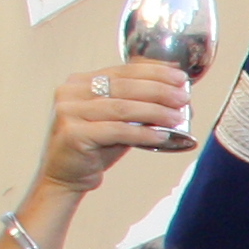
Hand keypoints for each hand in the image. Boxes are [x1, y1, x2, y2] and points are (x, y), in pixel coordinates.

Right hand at [36, 57, 197, 191]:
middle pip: (125, 87)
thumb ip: (138, 107)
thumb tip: (177, 98)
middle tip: (183, 98)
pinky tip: (162, 136)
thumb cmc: (95, 147)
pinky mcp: (73, 134)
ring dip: (155, 111)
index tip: (180, 77)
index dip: (155, 72)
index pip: (123, 71)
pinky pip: (117, 131)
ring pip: (122, 107)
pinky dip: (143, 134)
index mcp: (80, 82)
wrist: (65, 176)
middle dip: (159, 91)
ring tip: (178, 118)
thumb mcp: (117, 120)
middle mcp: (70, 92)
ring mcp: (68, 111)